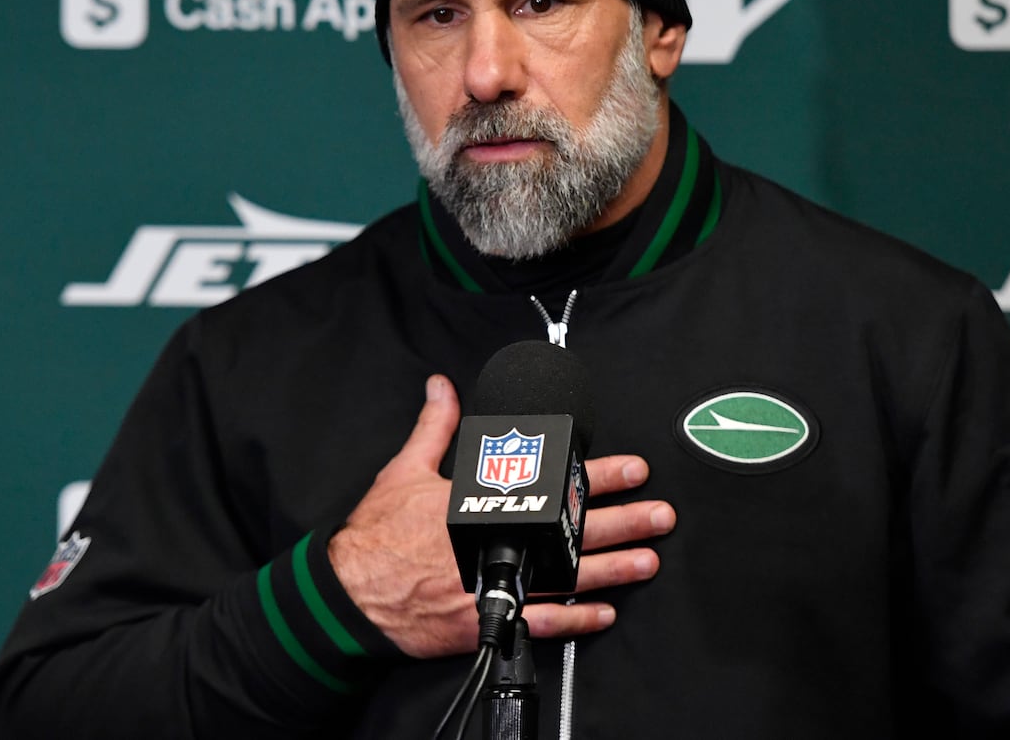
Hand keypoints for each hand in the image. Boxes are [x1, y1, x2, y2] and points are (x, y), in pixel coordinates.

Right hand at [328, 374, 675, 658]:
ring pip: (567, 577)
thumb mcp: (403, 470)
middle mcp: (495, 542)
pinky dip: (575, 621)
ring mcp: (494, 585)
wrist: (350, 596)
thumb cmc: (375, 535)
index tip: (633, 468)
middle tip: (659, 513)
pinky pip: (542, 624)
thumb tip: (442, 386)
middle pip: (571, 531)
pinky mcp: (486, 620)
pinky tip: (605, 614)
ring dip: (612, 569)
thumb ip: (433, 427)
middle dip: (622, 520)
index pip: (552, 483)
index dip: (597, 474)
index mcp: (479, 501)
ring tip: (648, 560)